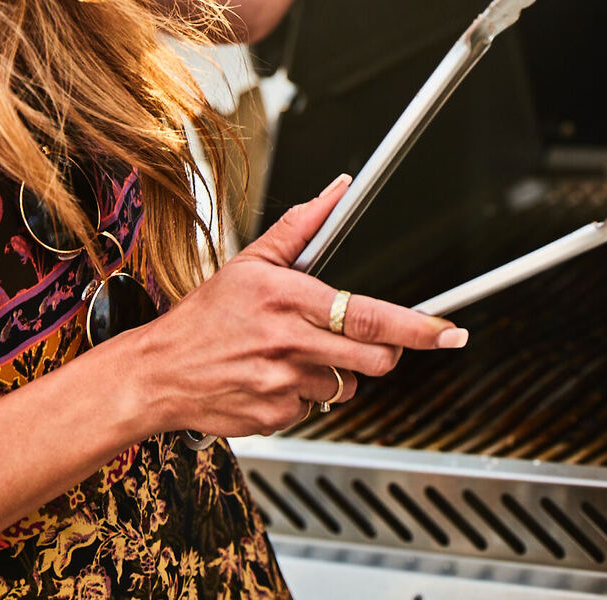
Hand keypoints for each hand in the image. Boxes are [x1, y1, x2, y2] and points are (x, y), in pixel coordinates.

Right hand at [122, 175, 467, 437]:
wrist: (158, 372)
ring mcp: (282, 384)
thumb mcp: (251, 262)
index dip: (416, 327)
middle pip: (373, 359)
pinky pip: (313, 408)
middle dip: (384, 352)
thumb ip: (302, 226)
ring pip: (345, 386)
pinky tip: (273, 377)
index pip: (369, 314)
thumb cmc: (206, 316)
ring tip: (293, 354)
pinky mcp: (275, 416)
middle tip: (365, 341)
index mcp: (288, 298)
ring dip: (334, 373)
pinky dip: (303, 396)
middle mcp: (289, 342)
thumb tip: (338, 191)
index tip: (448, 332)